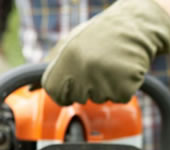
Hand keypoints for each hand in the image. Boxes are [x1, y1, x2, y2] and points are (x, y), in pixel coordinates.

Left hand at [42, 0, 169, 105]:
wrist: (136, 28)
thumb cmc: (103, 36)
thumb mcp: (72, 43)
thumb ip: (52, 65)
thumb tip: (32, 89)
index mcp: (68, 57)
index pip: (55, 92)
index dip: (65, 91)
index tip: (76, 82)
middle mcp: (84, 69)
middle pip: (81, 98)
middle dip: (90, 87)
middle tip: (101, 65)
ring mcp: (105, 80)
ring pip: (102, 99)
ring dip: (109, 87)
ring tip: (114, 65)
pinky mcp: (124, 88)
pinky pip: (120, 99)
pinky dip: (125, 89)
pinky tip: (125, 71)